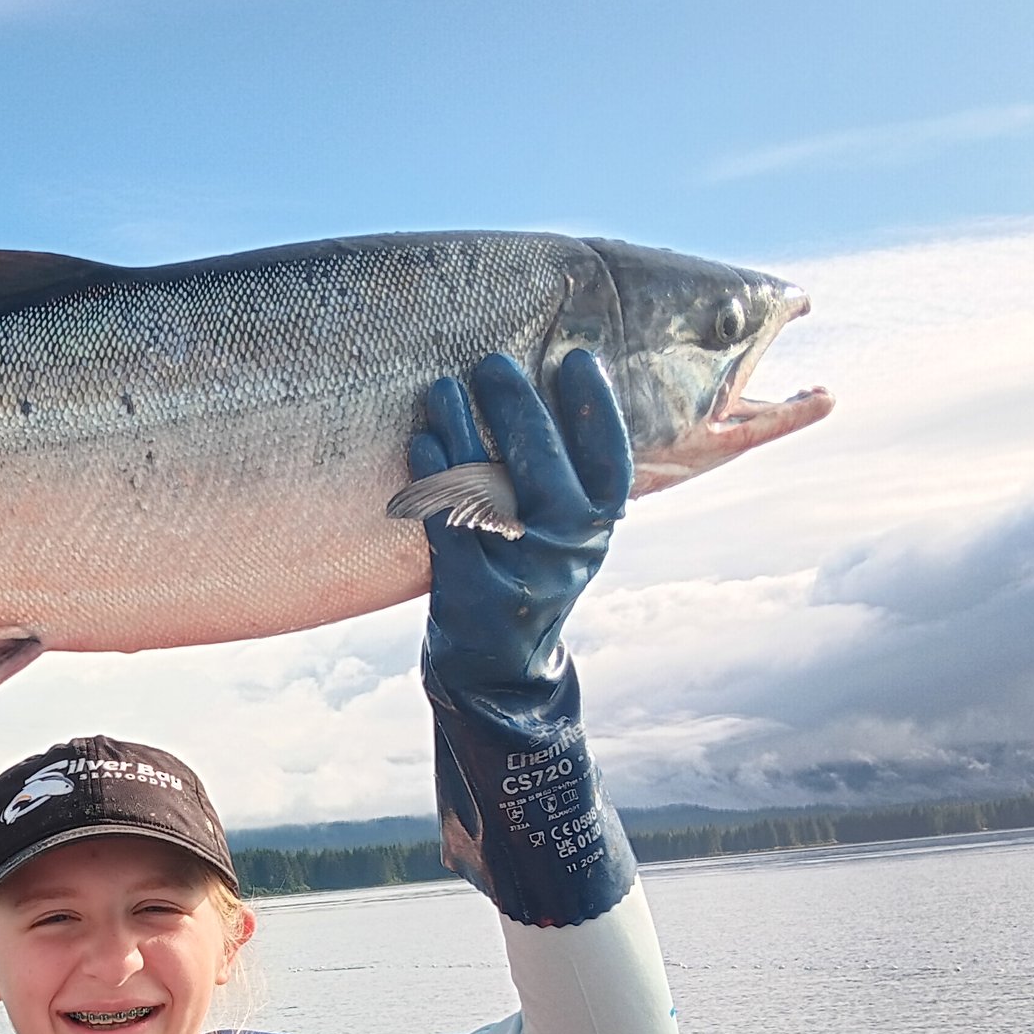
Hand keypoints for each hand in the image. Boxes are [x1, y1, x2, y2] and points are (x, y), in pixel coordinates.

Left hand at [414, 351, 636, 927]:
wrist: (499, 677)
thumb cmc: (530, 580)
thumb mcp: (568, 538)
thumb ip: (570, 480)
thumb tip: (553, 388)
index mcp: (600, 530)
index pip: (610, 459)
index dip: (596, 407)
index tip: (578, 357)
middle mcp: (566, 550)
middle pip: (545, 463)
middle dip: (518, 405)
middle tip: (494, 361)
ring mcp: (518, 571)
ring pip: (490, 487)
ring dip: (464, 430)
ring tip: (445, 385)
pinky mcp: (469, 588)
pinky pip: (447, 521)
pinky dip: (432, 476)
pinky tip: (422, 438)